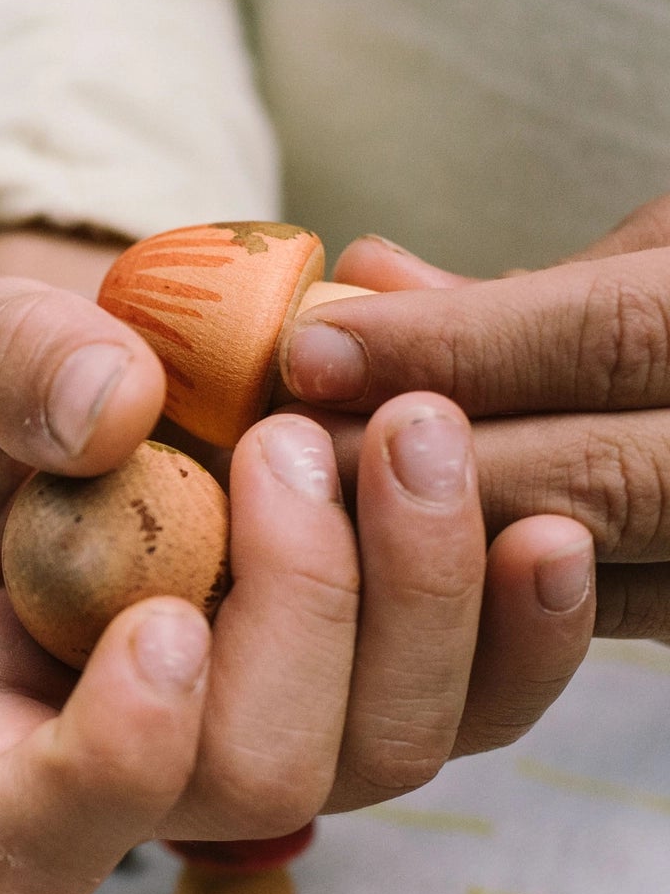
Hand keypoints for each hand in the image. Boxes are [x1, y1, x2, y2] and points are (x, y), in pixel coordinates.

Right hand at [0, 236, 594, 893]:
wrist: (139, 380)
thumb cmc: (27, 398)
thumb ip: (4, 371)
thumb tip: (113, 411)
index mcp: (6, 730)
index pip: (35, 830)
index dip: (110, 763)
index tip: (163, 623)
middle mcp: (154, 779)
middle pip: (255, 783)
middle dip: (299, 611)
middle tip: (288, 439)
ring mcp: (287, 752)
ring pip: (388, 751)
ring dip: (420, 592)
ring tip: (410, 427)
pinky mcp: (393, 702)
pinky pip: (485, 713)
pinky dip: (523, 628)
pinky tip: (537, 528)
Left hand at [283, 197, 669, 637]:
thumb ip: (548, 288)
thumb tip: (367, 272)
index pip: (610, 333)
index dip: (452, 344)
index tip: (309, 348)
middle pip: (598, 474)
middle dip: (422, 465)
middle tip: (277, 446)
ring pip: (593, 575)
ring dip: (434, 549)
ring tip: (305, 510)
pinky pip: (615, 621)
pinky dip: (493, 601)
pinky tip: (383, 571)